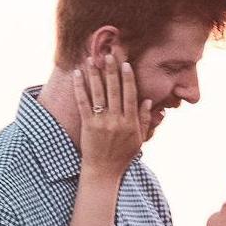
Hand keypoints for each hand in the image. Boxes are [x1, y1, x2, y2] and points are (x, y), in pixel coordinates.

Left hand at [72, 52, 152, 179]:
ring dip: (95, 74)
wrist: (104, 172)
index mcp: (130, 123)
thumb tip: (148, 100)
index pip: (130, 95)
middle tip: (109, 54)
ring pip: (98, 93)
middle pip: (114, 90)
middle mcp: (117, 121)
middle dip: (111, 70)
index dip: (128, 78)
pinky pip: (83, 102)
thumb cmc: (123, 156)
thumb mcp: (139, 140)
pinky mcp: (88, 125)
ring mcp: (101, 123)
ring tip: (92, 58)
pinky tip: (77, 74)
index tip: (126, 64)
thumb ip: (144, 120)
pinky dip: (80, 87)